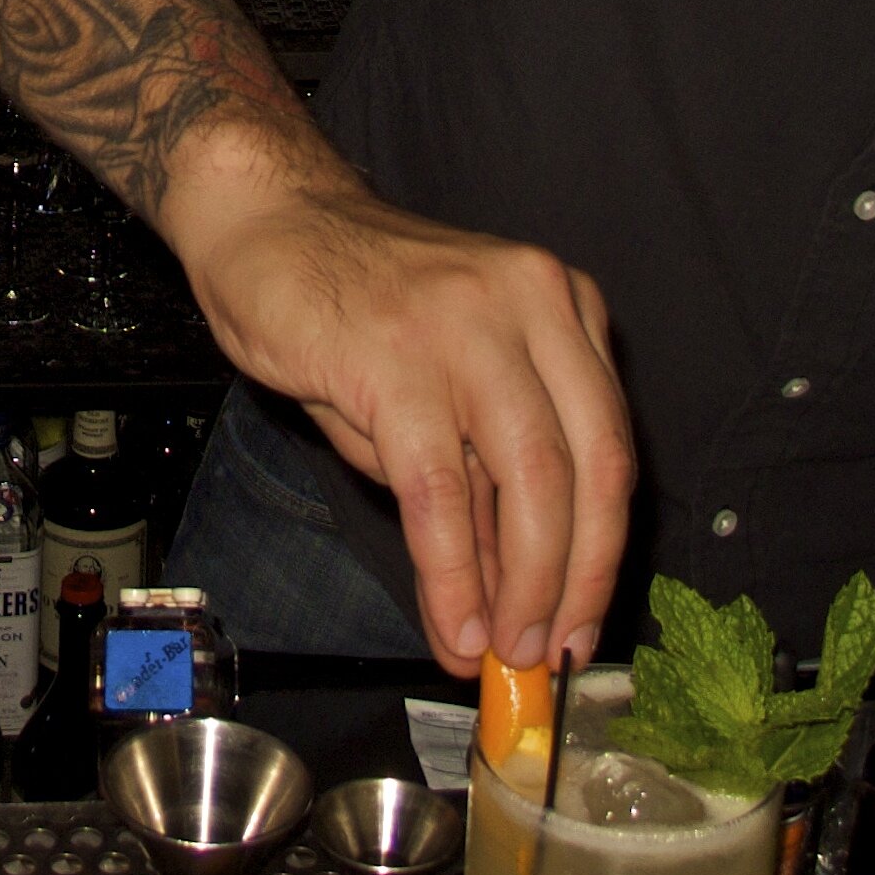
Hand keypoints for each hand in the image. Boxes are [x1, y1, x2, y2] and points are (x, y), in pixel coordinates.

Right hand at [156, 155, 630, 678]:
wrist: (264, 219)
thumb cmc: (353, 305)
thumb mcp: (442, 382)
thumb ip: (485, 472)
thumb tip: (514, 592)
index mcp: (561, 305)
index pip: (609, 447)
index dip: (602, 553)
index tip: (583, 626)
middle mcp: (532, 304)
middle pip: (587, 469)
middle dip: (572, 582)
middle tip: (547, 655)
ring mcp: (466, 325)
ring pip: (529, 480)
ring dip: (519, 587)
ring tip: (498, 651)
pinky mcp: (395, 356)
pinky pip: (440, 487)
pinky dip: (450, 568)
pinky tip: (449, 618)